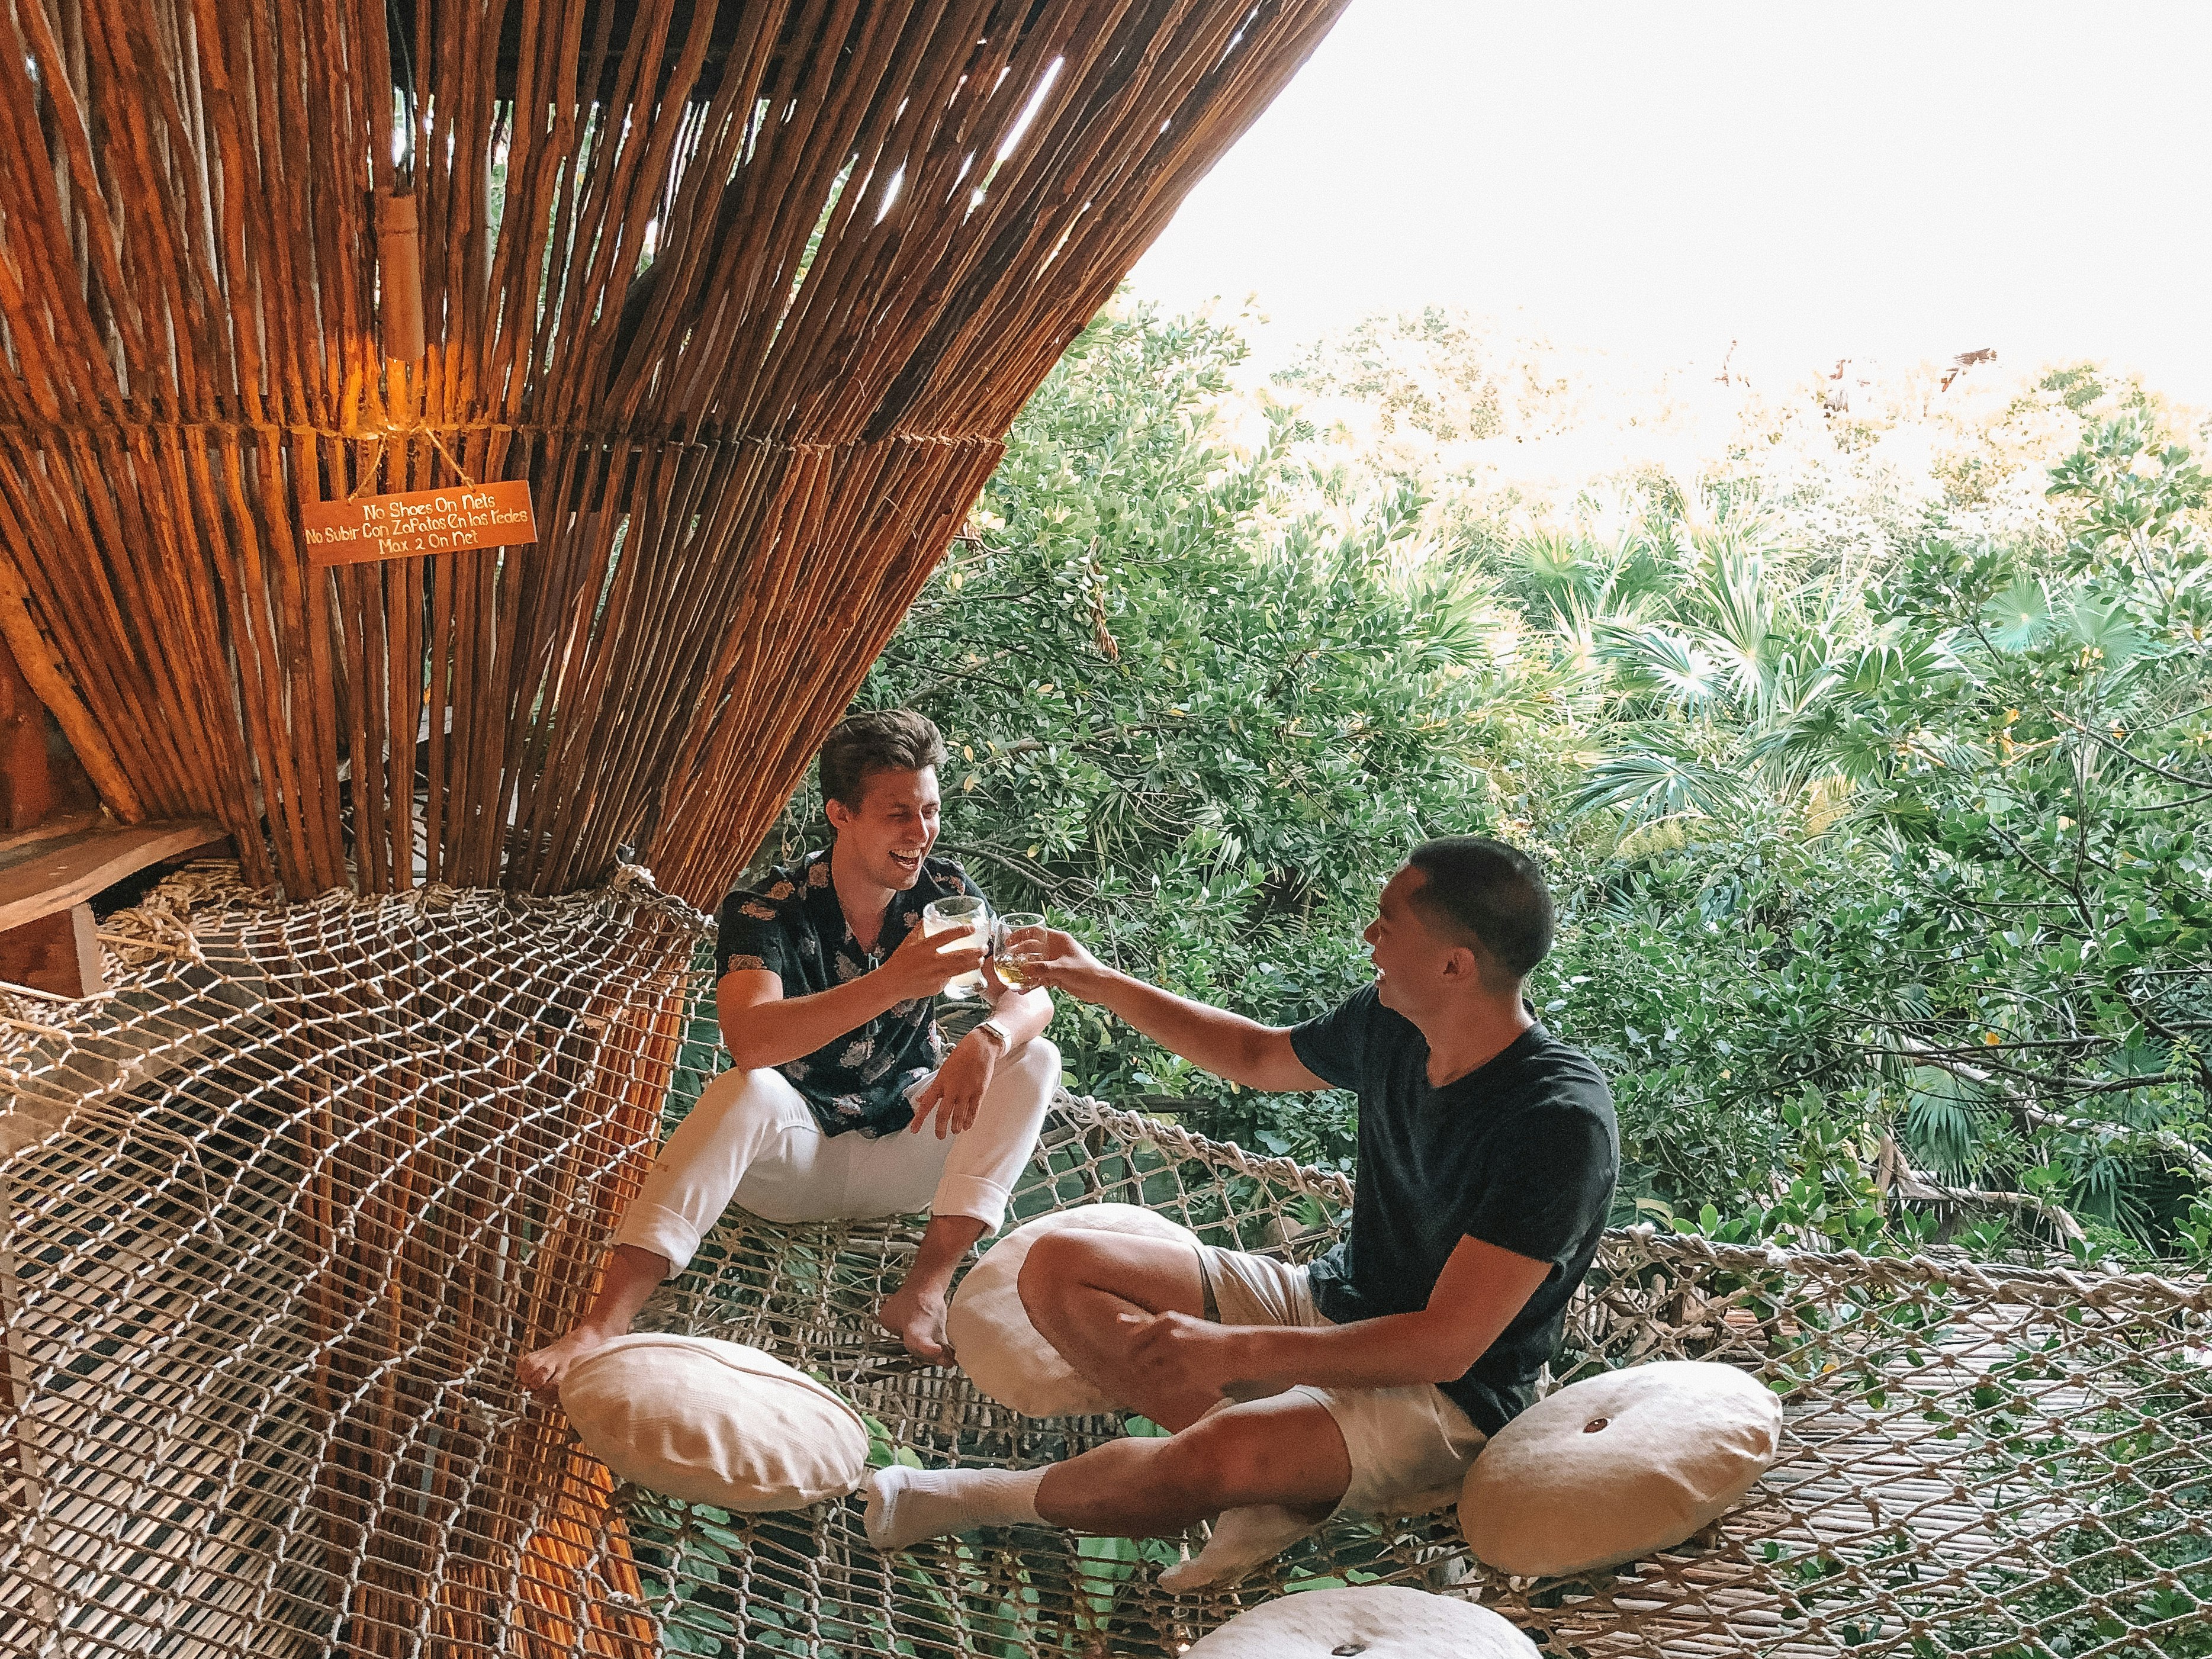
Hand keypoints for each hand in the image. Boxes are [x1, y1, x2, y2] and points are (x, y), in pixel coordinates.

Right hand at [881, 916, 986, 1001]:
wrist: (891, 984)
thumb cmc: (898, 961)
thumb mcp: (908, 942)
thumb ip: (920, 929)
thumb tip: (930, 916)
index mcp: (924, 948)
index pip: (946, 937)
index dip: (961, 932)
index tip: (972, 929)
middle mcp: (931, 962)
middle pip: (959, 956)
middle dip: (975, 952)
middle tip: (984, 948)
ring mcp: (935, 976)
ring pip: (959, 970)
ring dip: (972, 964)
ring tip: (980, 960)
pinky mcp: (936, 988)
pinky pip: (948, 980)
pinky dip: (954, 975)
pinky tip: (959, 972)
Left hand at [908, 1030, 997, 1137]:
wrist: (980, 1047)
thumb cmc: (961, 1056)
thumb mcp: (943, 1071)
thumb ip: (933, 1088)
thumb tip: (921, 1099)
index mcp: (940, 1082)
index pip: (926, 1104)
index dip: (919, 1119)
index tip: (914, 1129)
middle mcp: (952, 1088)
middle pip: (943, 1114)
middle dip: (940, 1128)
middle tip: (939, 1135)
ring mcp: (966, 1091)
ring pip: (959, 1115)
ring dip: (955, 1126)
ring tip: (954, 1131)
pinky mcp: (979, 1092)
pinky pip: (973, 1111)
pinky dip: (969, 1120)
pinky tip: (967, 1125)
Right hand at [1011, 927, 1112, 1002]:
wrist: (1101, 987)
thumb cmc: (1086, 971)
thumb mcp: (1061, 969)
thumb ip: (1041, 969)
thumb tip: (1022, 970)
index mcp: (1058, 940)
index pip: (1035, 932)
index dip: (1020, 935)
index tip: (1008, 941)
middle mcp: (1055, 949)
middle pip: (1032, 949)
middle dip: (1019, 956)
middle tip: (1006, 962)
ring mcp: (1055, 963)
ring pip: (1035, 964)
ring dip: (1024, 971)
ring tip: (1011, 978)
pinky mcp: (1057, 975)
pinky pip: (1040, 977)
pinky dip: (1032, 983)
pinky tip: (1023, 989)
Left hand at [1118, 1308, 1269, 1402]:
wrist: (1236, 1350)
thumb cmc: (1204, 1335)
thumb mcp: (1175, 1323)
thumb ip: (1144, 1322)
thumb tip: (1117, 1320)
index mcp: (1165, 1321)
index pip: (1132, 1340)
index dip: (1133, 1353)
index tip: (1142, 1358)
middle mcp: (1169, 1337)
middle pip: (1135, 1359)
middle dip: (1139, 1368)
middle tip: (1153, 1370)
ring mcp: (1177, 1357)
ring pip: (1147, 1375)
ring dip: (1153, 1378)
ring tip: (1168, 1374)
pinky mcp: (1186, 1376)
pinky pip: (1161, 1388)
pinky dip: (1165, 1388)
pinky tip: (1177, 1382)